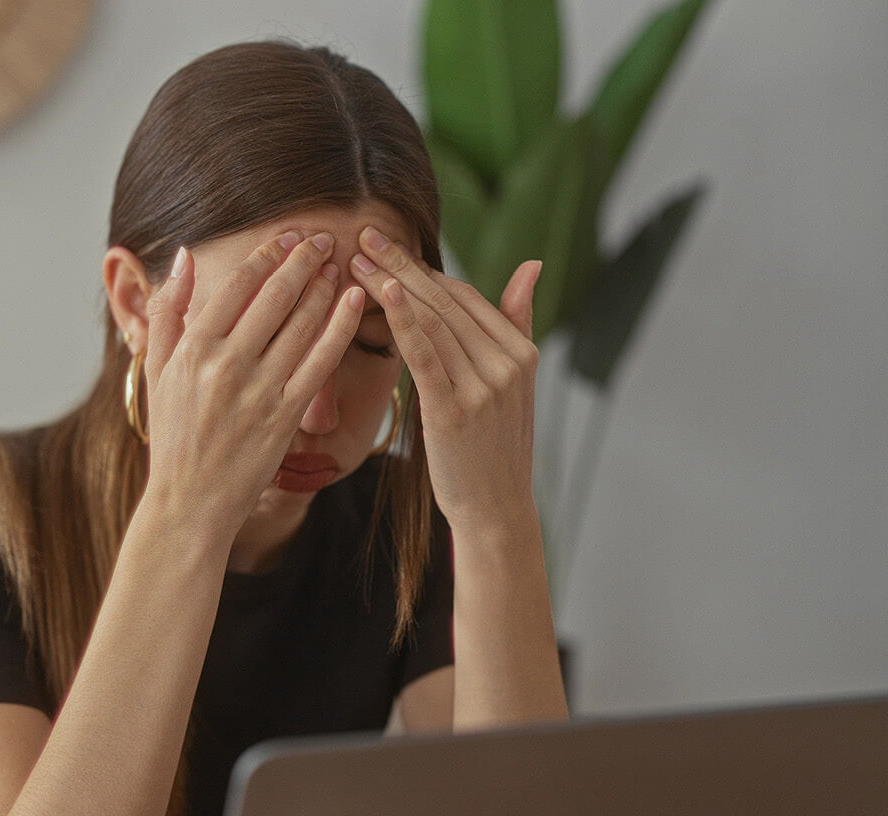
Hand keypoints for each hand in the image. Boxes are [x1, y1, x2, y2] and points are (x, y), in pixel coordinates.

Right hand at [139, 230, 365, 534]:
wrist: (189, 501)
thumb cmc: (172, 436)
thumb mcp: (157, 370)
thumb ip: (168, 312)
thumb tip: (184, 258)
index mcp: (193, 348)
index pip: (237, 286)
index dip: (266, 255)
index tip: (287, 236)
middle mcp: (226, 364)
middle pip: (274, 297)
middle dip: (302, 261)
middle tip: (323, 238)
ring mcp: (258, 390)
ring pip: (301, 324)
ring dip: (324, 287)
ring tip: (339, 264)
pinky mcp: (286, 415)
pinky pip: (321, 362)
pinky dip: (340, 328)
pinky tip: (355, 303)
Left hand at [348, 226, 542, 532]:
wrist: (495, 509)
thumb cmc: (495, 448)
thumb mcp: (516, 384)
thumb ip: (518, 321)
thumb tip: (531, 265)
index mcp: (520, 354)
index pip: (466, 296)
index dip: (424, 270)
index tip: (388, 247)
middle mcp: (506, 365)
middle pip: (445, 301)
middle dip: (401, 264)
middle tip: (364, 235)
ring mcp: (483, 387)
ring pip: (431, 321)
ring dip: (391, 285)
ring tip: (356, 260)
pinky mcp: (455, 410)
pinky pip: (425, 354)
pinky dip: (403, 319)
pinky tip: (382, 292)